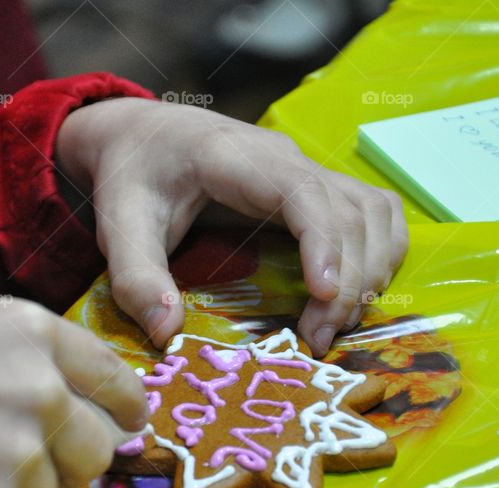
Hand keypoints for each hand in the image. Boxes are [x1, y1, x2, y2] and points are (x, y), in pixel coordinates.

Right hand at [0, 300, 145, 487]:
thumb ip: (20, 357)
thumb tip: (67, 394)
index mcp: (30, 334)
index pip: (111, 374)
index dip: (127, 403)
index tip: (132, 420)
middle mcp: (40, 389)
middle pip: (97, 448)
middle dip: (70, 464)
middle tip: (23, 465)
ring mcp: (21, 452)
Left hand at [57, 98, 407, 356]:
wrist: (142, 136)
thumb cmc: (131, 177)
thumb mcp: (119, 226)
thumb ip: (136, 279)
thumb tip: (168, 334)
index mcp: (234, 158)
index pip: (302, 191)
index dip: (324, 242)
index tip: (323, 295)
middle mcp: (285, 157)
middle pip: (350, 210)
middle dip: (348, 279)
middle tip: (316, 339)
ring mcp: (307, 169)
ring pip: (373, 211)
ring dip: (371, 270)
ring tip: (334, 323)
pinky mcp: (316, 186)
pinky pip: (374, 211)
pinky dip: (380, 252)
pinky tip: (355, 293)